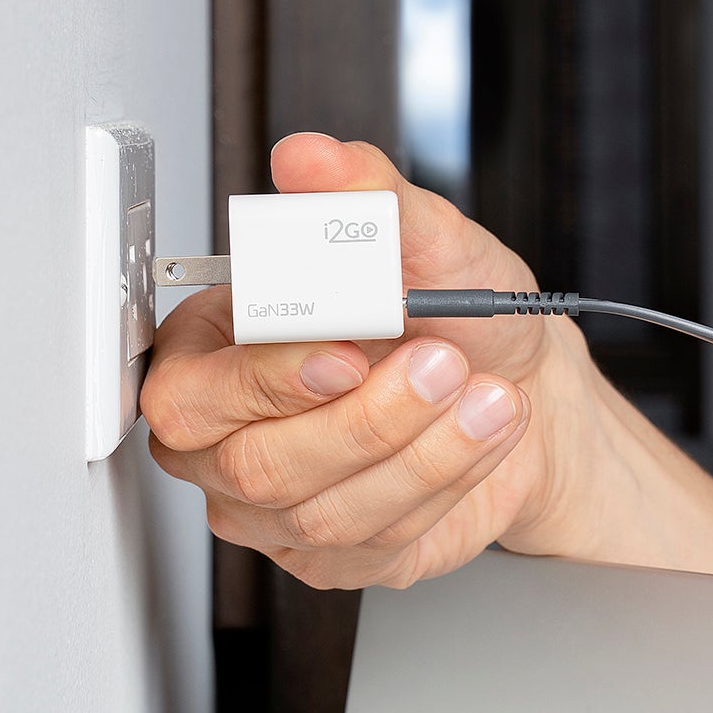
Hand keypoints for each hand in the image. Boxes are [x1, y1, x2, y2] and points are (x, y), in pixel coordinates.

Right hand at [141, 133, 604, 589]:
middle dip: (362, 422)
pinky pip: (377, 541)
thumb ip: (364, 195)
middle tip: (437, 364)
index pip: (192, 392)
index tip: (348, 350)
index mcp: (212, 350)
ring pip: (322, 511)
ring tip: (482, 395)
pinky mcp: (337, 554)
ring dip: (420, 450)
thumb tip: (310, 158)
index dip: (268, 381)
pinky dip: (445, 481)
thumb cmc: (449, 310)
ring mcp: (277, 509)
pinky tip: (482, 432)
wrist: (519, 379)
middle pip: (254, 465)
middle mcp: (230, 438)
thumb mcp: (421, 237)